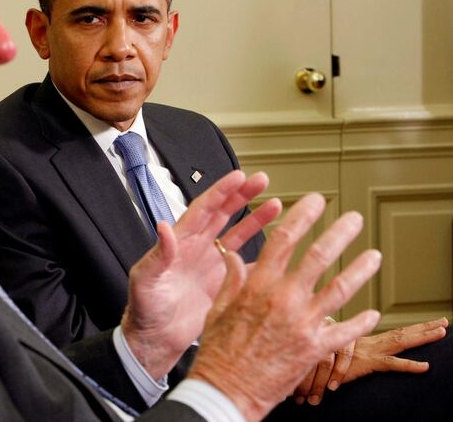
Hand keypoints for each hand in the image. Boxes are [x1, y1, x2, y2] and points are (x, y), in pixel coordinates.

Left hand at [121, 170, 280, 379]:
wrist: (155, 341)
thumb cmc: (144, 309)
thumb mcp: (146, 279)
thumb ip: (158, 254)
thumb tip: (163, 226)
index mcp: (180, 243)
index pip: (203, 210)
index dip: (221, 192)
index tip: (239, 176)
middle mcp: (198, 250)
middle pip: (223, 215)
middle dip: (242, 196)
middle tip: (262, 180)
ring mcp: (212, 266)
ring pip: (237, 235)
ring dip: (256, 220)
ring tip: (277, 205)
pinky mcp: (222, 285)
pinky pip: (246, 265)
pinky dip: (262, 256)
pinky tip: (281, 250)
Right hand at [188, 193, 381, 420]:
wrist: (226, 390)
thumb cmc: (219, 351)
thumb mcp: (218, 308)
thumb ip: (232, 278)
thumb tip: (232, 255)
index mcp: (258, 285)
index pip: (285, 239)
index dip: (302, 216)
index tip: (314, 202)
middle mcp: (284, 299)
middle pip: (319, 256)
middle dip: (340, 233)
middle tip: (354, 219)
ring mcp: (303, 323)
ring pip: (340, 288)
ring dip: (360, 269)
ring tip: (374, 255)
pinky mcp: (315, 348)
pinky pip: (346, 331)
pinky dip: (361, 320)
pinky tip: (372, 312)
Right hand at [293, 317, 447, 404]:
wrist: (290, 361)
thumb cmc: (299, 360)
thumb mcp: (314, 355)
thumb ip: (320, 353)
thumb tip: (316, 351)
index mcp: (352, 340)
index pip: (385, 333)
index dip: (407, 329)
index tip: (425, 324)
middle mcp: (360, 342)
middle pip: (397, 333)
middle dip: (421, 328)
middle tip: (444, 322)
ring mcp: (364, 351)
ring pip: (398, 341)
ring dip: (421, 336)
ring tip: (442, 331)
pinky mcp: (363, 364)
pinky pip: (389, 364)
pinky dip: (408, 366)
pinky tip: (426, 366)